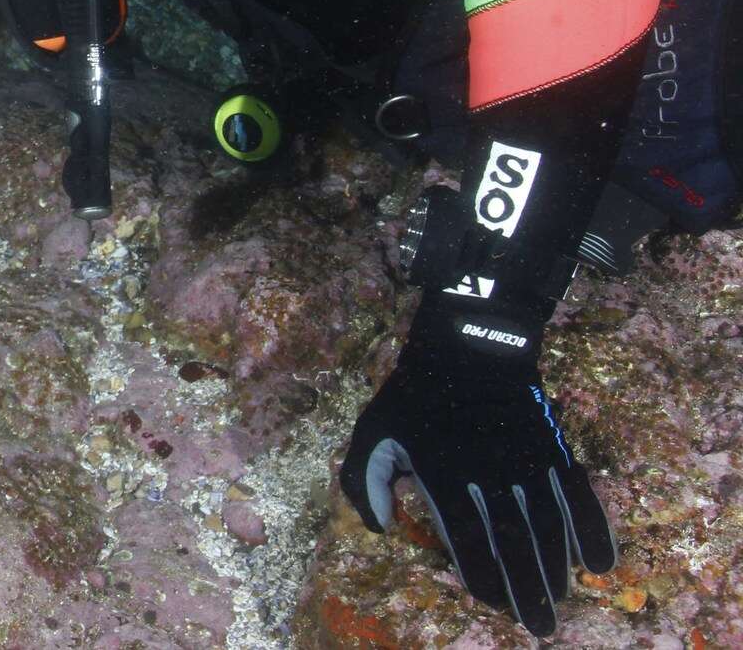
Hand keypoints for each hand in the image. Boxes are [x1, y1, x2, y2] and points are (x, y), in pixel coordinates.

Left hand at [339, 318, 615, 635]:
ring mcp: (527, 461)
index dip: (482, 574)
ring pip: (548, 526)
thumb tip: (379, 530)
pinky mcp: (554, 448)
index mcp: (445, 473)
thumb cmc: (416, 395)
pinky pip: (579, 495)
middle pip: (514, 542)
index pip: (468, 538)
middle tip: (540, 627)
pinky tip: (600, 563)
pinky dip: (593, 529)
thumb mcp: (375, 431)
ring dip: (557, 569)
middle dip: (528, 589)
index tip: (491, 600)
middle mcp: (490, 474)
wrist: (469, 346)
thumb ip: (369, 482)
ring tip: (559, 601)